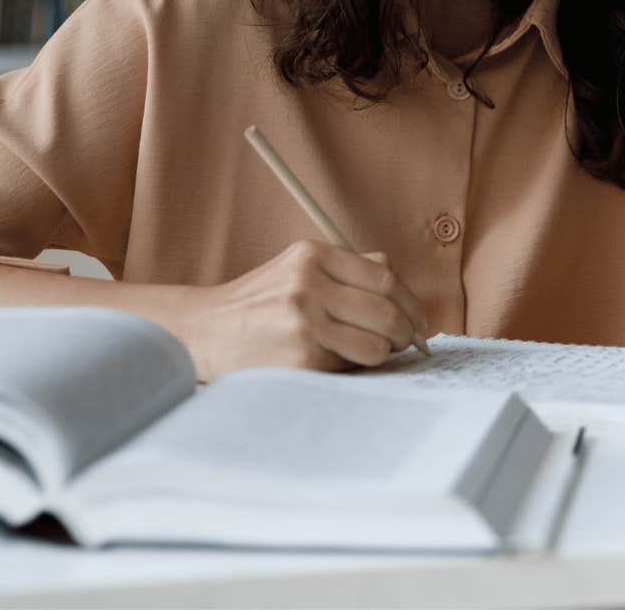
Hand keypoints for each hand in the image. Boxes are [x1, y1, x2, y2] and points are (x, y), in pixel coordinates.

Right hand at [176, 240, 430, 380]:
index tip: (419, 320)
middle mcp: (308, 284)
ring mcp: (304, 323)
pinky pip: (350, 368)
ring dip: (385, 355)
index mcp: (312, 255)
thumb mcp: (297, 268)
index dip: (411, 303)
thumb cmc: (260, 303)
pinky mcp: (300, 359)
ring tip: (375, 355)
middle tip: (409, 344)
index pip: (385, 278)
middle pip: (386, 312)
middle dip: (406, 333)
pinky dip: (353, 369)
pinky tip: (339, 364)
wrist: (205, 332)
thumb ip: (348, 268)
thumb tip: (400, 284)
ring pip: (376, 345)